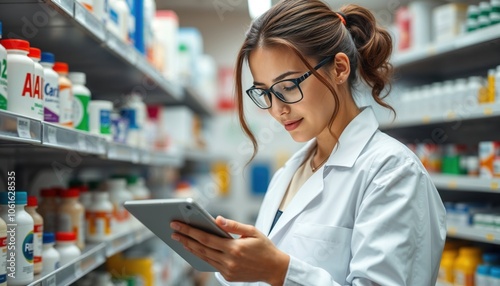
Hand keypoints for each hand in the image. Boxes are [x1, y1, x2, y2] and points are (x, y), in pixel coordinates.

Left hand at [170, 216, 288, 284]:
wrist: (275, 269)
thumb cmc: (265, 247)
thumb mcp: (253, 232)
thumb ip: (234, 225)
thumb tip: (217, 218)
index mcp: (234, 248)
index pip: (206, 238)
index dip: (189, 231)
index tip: (177, 225)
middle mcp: (229, 261)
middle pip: (201, 249)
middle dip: (185, 239)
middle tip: (173, 231)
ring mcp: (228, 270)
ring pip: (204, 258)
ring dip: (190, 249)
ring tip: (180, 240)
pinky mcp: (228, 277)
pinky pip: (211, 265)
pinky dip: (201, 257)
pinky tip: (194, 250)